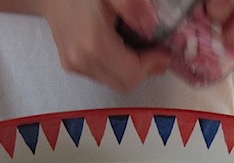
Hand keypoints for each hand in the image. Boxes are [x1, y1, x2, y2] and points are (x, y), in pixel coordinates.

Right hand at [41, 0, 169, 91]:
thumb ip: (132, 5)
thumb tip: (151, 26)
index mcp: (93, 43)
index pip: (132, 73)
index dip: (152, 63)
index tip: (162, 48)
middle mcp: (81, 61)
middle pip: (125, 84)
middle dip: (144, 70)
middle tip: (153, 49)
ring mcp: (75, 66)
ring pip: (115, 83)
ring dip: (131, 69)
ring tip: (135, 45)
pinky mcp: (72, 67)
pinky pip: (104, 77)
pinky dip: (118, 68)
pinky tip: (118, 47)